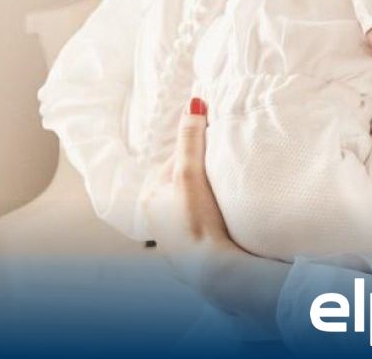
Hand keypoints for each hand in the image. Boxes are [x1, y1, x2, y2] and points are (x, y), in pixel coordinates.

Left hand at [139, 98, 239, 289]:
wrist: (209, 269)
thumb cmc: (196, 221)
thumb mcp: (190, 174)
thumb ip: (191, 139)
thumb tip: (194, 102)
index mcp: (149, 193)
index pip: (176, 160)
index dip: (197, 153)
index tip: (216, 151)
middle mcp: (153, 212)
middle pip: (182, 179)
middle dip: (200, 174)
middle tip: (221, 175)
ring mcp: (169, 231)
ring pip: (189, 199)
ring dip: (204, 195)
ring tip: (221, 197)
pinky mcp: (186, 245)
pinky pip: (196, 218)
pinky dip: (206, 214)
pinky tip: (219, 218)